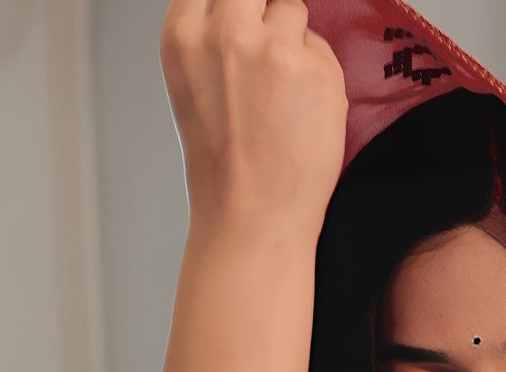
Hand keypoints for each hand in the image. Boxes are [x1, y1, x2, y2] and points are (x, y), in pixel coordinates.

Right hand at [160, 0, 347, 235]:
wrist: (251, 217)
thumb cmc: (222, 162)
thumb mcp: (191, 83)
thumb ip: (209, 36)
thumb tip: (245, 9)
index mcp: (184, 33)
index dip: (235, 8)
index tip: (245, 23)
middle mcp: (227, 29)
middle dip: (262, 12)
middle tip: (265, 56)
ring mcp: (275, 47)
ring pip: (292, 9)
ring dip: (293, 42)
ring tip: (282, 93)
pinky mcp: (317, 68)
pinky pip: (321, 49)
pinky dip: (318, 76)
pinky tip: (302, 113)